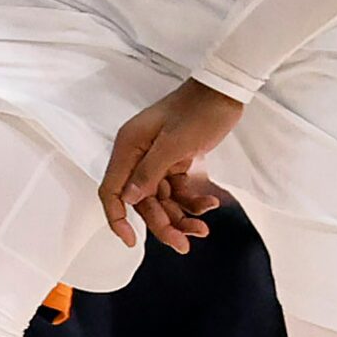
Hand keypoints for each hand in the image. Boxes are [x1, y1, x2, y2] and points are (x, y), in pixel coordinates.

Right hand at [99, 80, 244, 248]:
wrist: (225, 92)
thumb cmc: (198, 111)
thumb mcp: (175, 143)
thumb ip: (149, 172)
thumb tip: (127, 199)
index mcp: (129, 148)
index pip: (111, 190)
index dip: (116, 218)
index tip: (130, 241)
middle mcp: (138, 156)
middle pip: (141, 202)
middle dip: (162, 224)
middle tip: (185, 244)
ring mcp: (157, 160)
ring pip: (162, 200)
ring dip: (181, 217)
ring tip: (203, 229)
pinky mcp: (176, 162)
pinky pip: (178, 191)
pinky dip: (192, 201)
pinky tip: (211, 204)